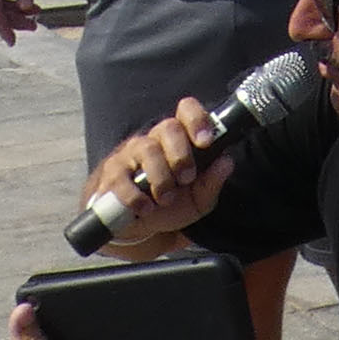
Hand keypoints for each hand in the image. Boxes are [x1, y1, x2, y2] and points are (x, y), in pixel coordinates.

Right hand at [82, 99, 235, 245]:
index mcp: (178, 140)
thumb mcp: (198, 199)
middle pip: (167, 127)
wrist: (138, 228)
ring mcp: (130, 155)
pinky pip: (121, 177)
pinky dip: (136, 196)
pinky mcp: (111, 175)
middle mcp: (154, 141)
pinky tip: (145, 208)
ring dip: (161, 176)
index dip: (197, 119)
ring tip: (166, 199)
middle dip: (181, 154)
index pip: (186, 111)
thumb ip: (212, 182)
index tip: (206, 141)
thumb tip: (227, 161)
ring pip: (146, 148)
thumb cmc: (171, 205)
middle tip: (186, 178)